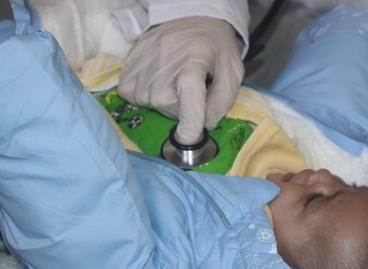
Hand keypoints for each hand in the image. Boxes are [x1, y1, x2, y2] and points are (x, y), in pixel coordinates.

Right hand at [118, 16, 243, 143]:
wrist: (189, 20)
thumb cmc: (214, 50)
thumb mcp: (232, 73)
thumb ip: (222, 102)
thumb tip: (203, 126)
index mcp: (193, 66)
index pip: (189, 103)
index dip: (190, 126)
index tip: (188, 139)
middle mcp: (163, 69)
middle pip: (172, 112)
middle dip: (185, 108)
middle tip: (192, 85)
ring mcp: (140, 71)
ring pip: (155, 108)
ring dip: (167, 101)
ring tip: (175, 77)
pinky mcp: (126, 73)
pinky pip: (136, 101)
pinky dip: (149, 95)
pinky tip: (159, 78)